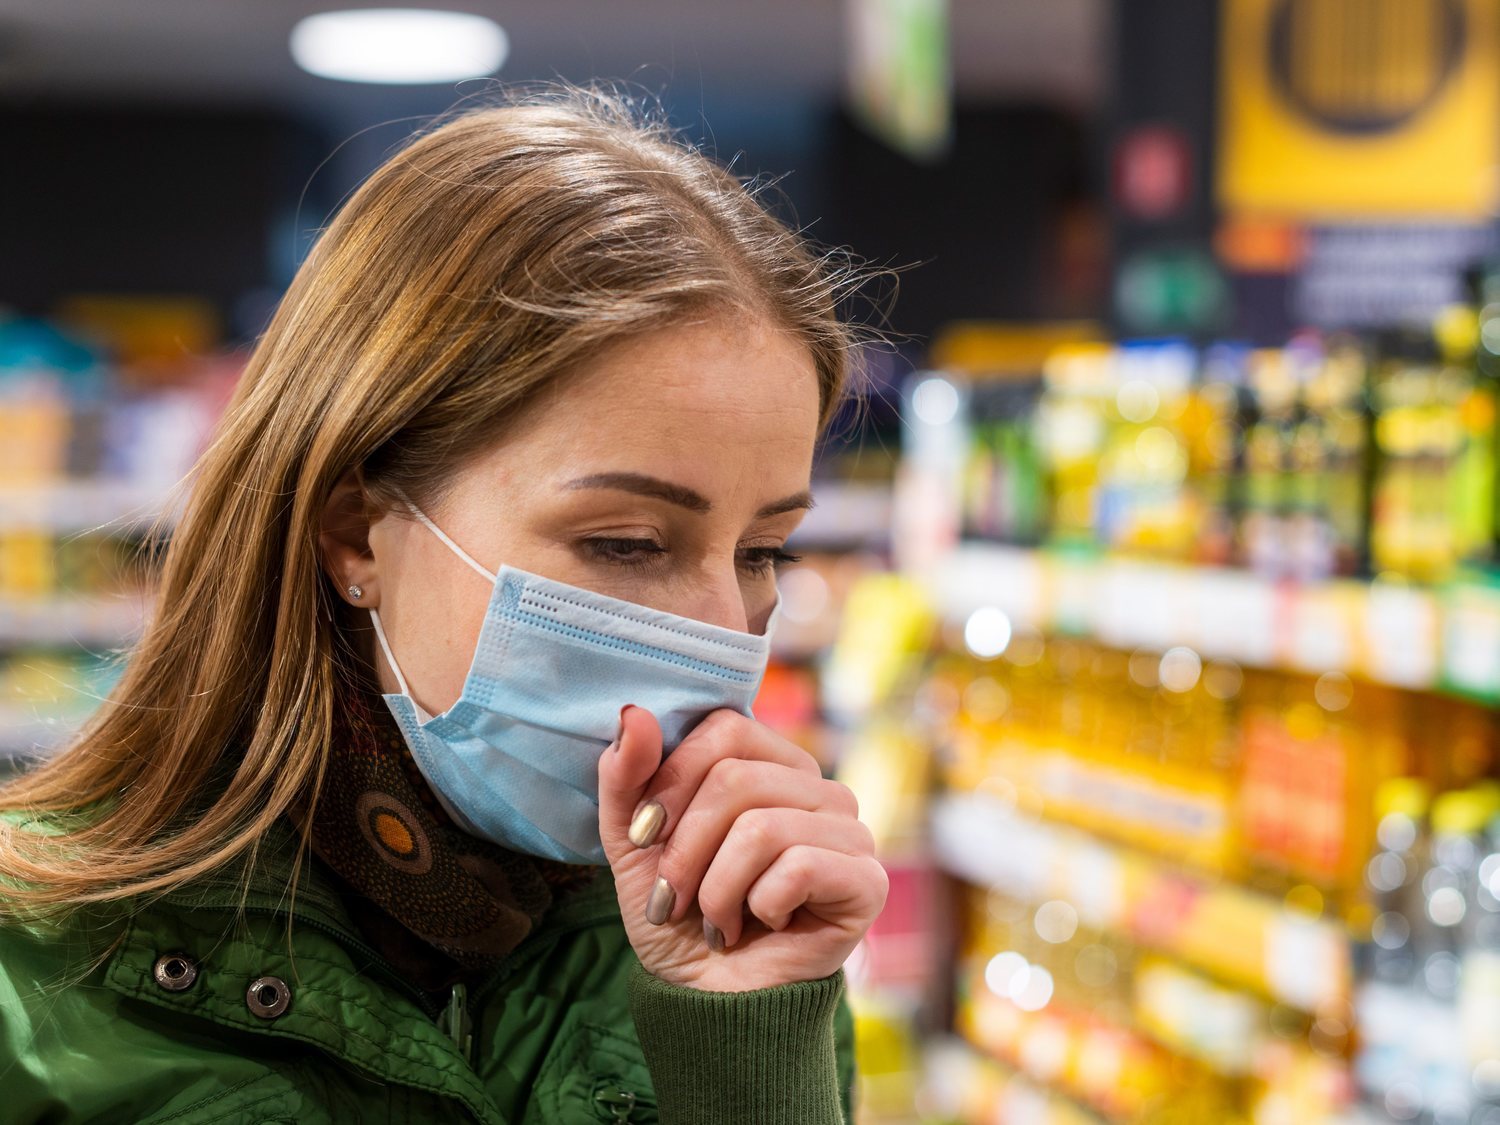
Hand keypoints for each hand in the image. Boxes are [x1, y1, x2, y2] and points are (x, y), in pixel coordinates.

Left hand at [597, 704, 886, 991]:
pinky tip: (761, 927)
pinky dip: (759, 907)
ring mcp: (850, 831)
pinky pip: (799, 867)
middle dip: (685, 851)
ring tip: (716, 920)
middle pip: (737, 780)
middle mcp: (819, 788)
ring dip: (716, 890)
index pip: (726, 728)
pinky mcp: (867, 880)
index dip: (672, 780)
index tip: (641, 835)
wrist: (709, 1001)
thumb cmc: (677, 914)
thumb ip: (627, 775)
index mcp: (771, 764)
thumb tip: (633, 713)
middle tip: (671, 898)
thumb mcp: (632, 842)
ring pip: (762, 828)